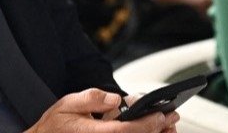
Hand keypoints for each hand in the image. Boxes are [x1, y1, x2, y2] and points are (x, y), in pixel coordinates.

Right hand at [24, 89, 178, 132]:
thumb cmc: (56, 125)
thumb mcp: (68, 104)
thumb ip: (91, 98)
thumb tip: (114, 98)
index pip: (124, 131)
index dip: (145, 124)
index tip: (161, 115)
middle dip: (157, 130)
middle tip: (172, 118)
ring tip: (167, 126)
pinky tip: (152, 131)